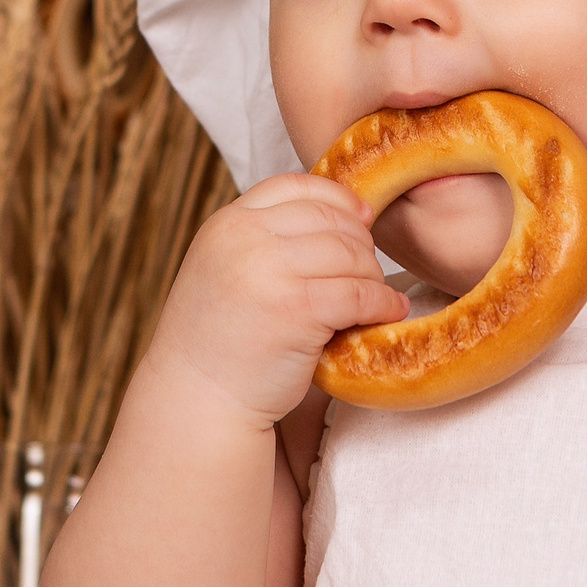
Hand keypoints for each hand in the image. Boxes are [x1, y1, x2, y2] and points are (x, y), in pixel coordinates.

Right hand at [147, 173, 406, 426]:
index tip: (362, 219)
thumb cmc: (220, 341)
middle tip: (368, 273)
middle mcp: (245, 238)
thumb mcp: (228, 269)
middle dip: (361, 244)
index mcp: (228, 223)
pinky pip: (360, 294)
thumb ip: (267, 240)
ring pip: (351, 254)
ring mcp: (269, 271)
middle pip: (330, 219)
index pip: (296, 186)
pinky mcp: (297, 309)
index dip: (337, 198)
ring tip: (376, 297)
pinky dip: (382, 303)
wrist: (198, 400)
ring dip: (373, 276)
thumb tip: (350, 213)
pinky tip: (388, 313)